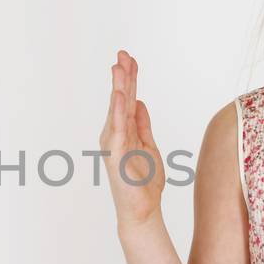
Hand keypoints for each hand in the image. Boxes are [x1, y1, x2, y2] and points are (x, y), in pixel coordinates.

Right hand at [100, 50, 164, 230]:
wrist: (142, 210)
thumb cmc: (144, 183)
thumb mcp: (149, 146)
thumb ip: (143, 124)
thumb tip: (140, 102)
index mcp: (124, 131)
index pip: (128, 99)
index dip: (130, 79)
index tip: (130, 58)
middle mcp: (115, 134)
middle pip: (121, 99)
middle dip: (123, 75)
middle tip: (123, 52)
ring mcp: (114, 143)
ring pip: (117, 109)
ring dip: (119, 87)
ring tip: (119, 66)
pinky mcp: (117, 154)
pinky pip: (119, 127)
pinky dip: (119, 110)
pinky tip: (122, 94)